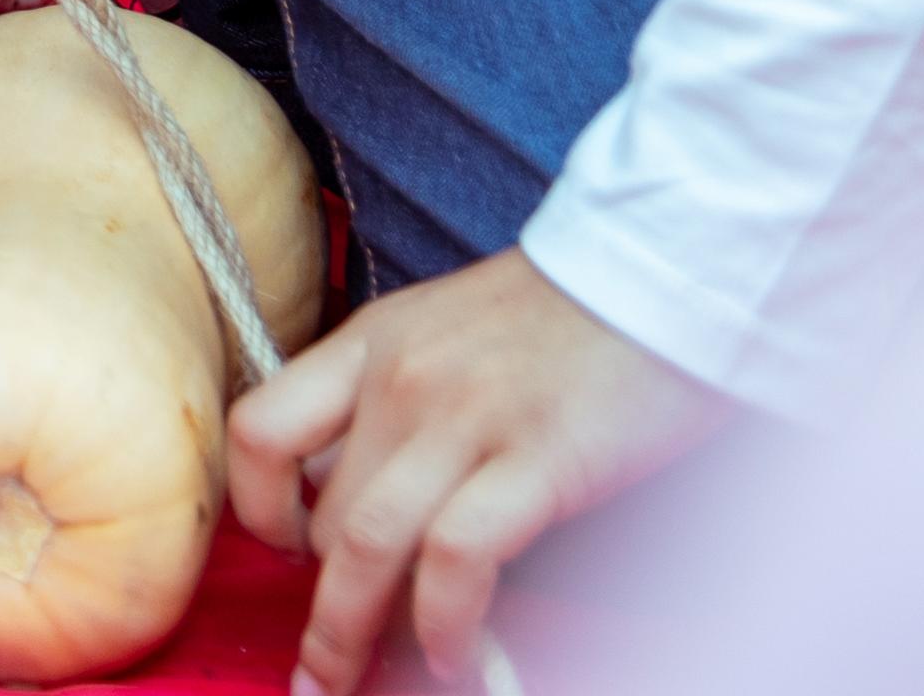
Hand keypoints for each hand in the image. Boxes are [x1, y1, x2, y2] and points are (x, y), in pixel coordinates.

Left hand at [225, 247, 722, 695]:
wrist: (665, 270)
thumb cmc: (565, 313)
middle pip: (321, 512)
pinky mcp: (537, 459)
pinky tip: (456, 659)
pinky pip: (459, 559)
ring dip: (353, 632)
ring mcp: (463, 419)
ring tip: (358, 682)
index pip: (259, 429)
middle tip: (326, 666)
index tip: (285, 554)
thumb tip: (360, 488)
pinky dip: (445, 623)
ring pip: (366, 544)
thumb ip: (397, 396)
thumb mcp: (447, 328)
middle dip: (320, 605)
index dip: (258, 506)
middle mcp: (398, 380)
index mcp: (369, 342)